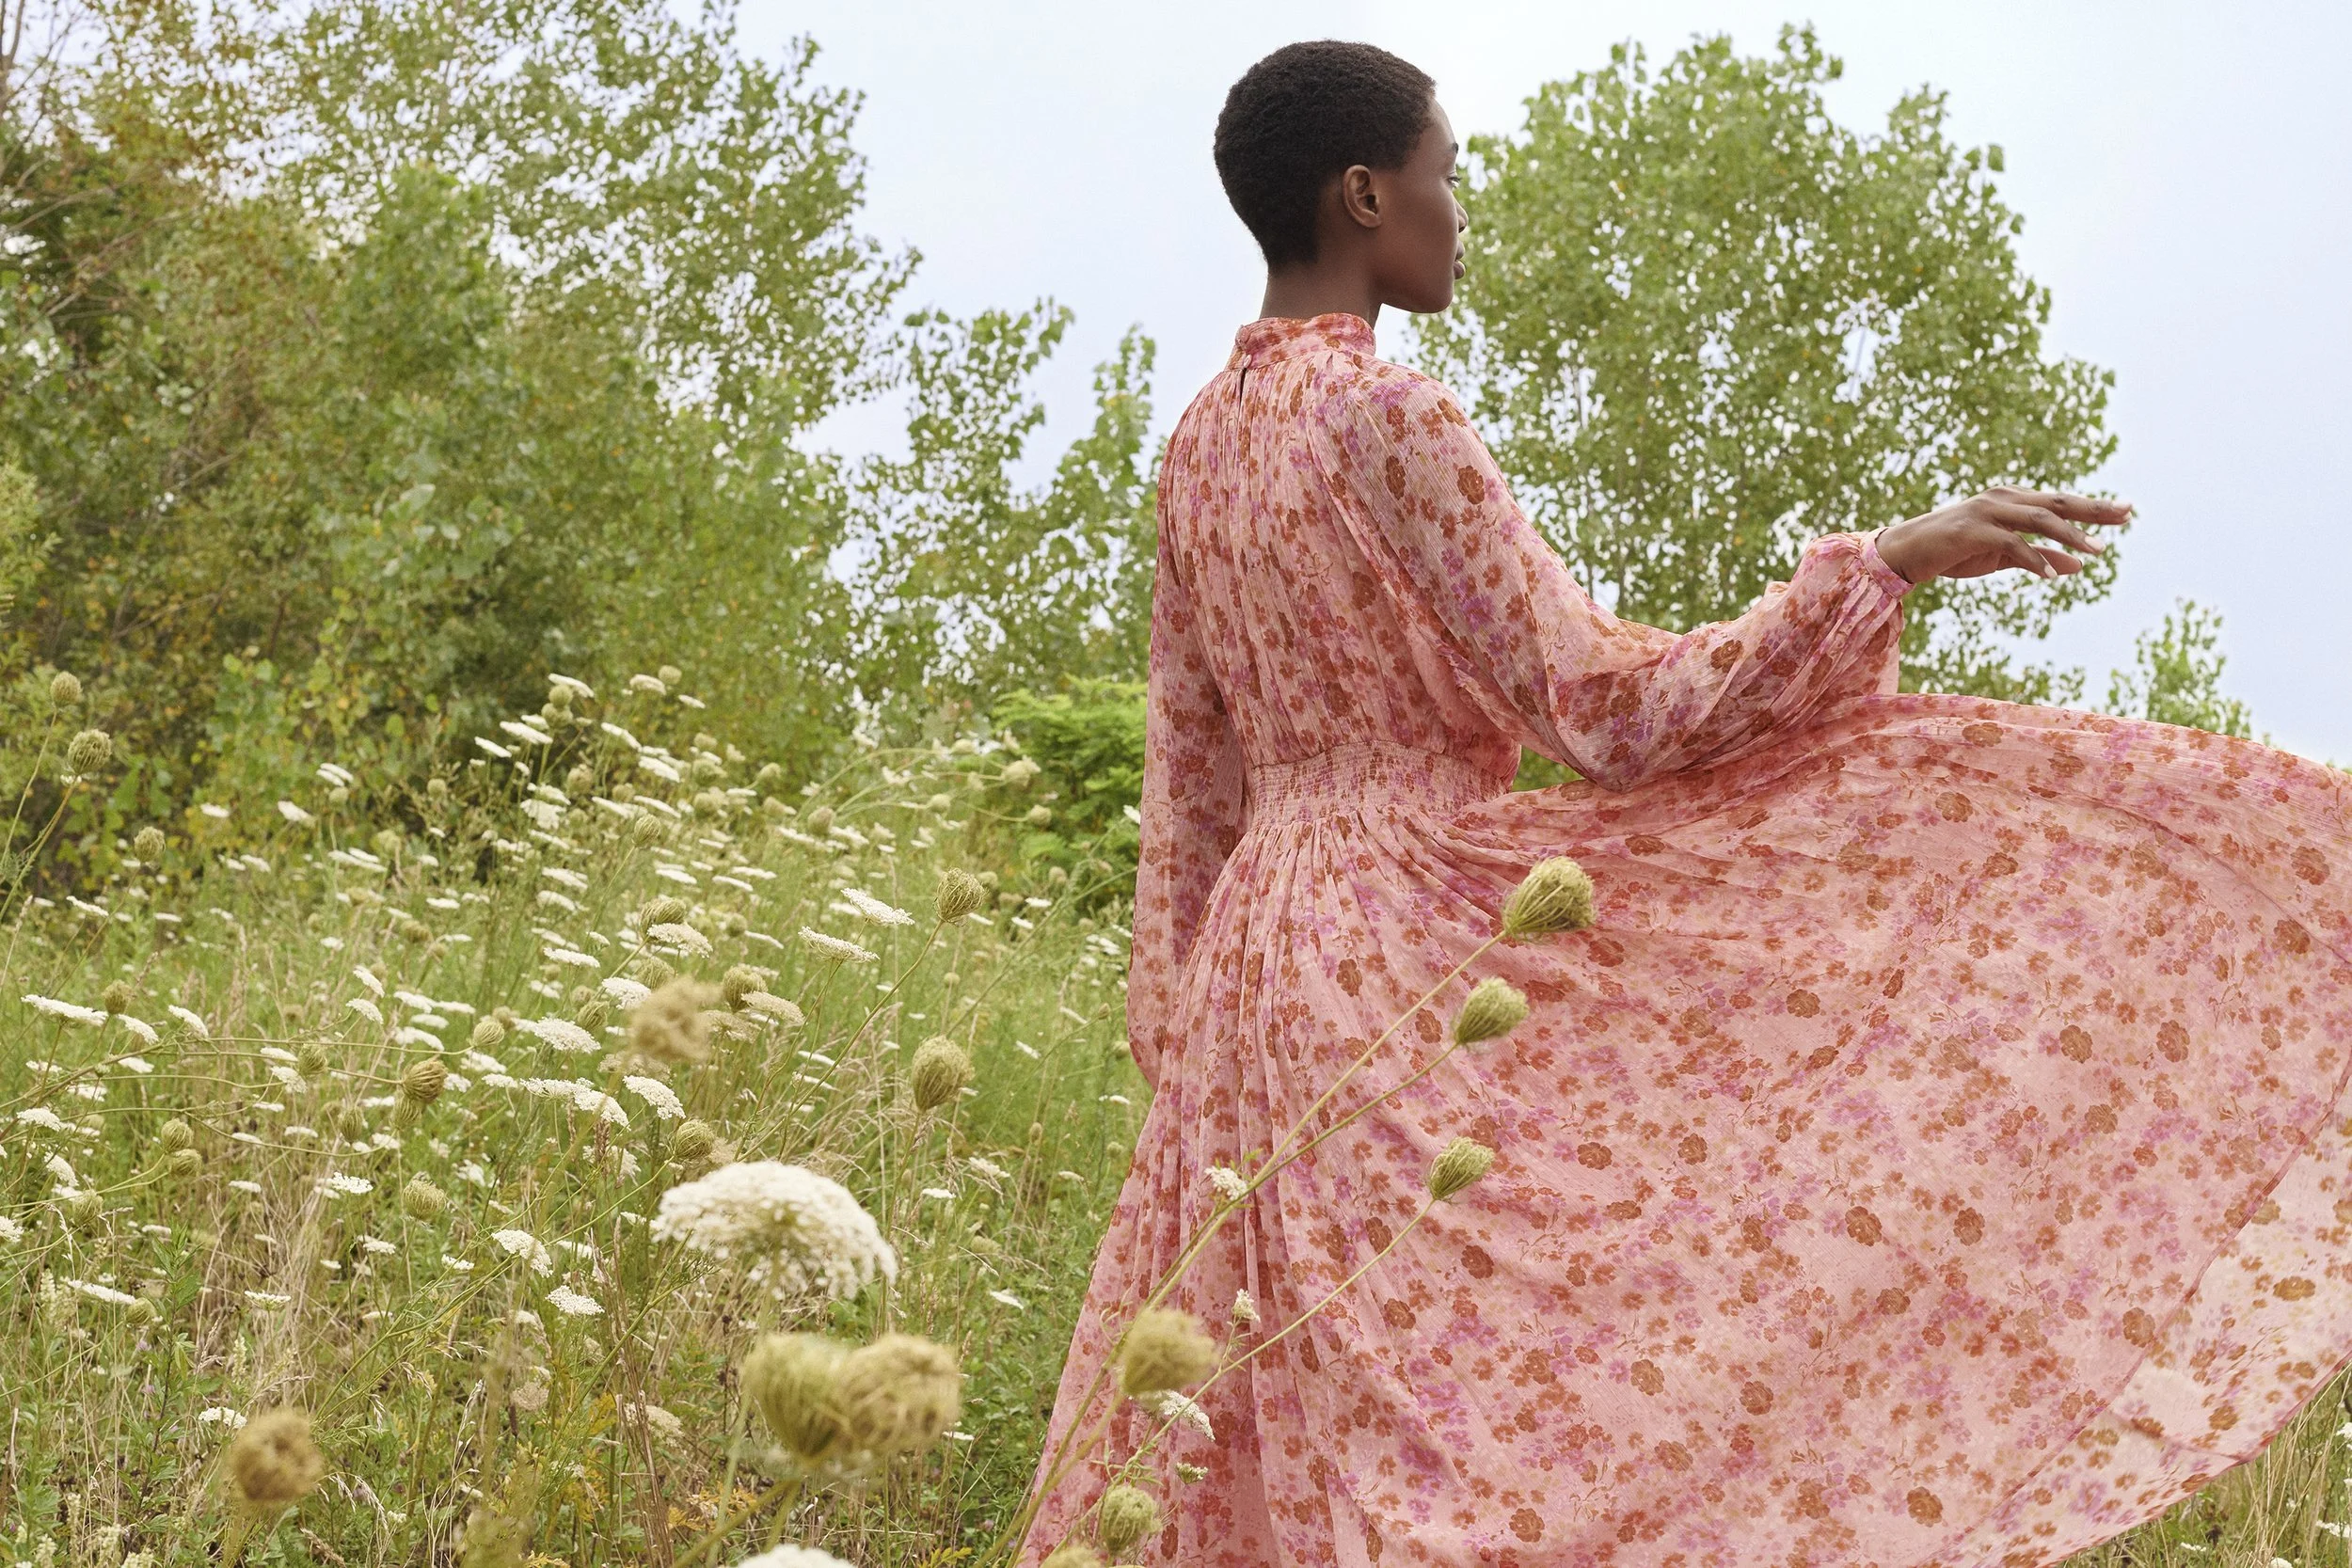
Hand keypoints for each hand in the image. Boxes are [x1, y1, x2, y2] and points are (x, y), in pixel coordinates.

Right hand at [1874, 486, 2131, 585]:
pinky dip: (2032, 557)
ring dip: (2070, 535)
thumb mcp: (2003, 555)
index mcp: (2012, 500)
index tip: (2126, 510)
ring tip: (2096, 551)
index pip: (2061, 502)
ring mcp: (1987, 512)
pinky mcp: (1972, 531)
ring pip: (2039, 519)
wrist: (1906, 551)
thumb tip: (2079, 566)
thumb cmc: (1954, 551)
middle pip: (2057, 503)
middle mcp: (2003, 499)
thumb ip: (2040, 557)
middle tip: (2125, 516)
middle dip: (2093, 509)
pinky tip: (2049, 574)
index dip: (2094, 506)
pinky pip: (2010, 543)